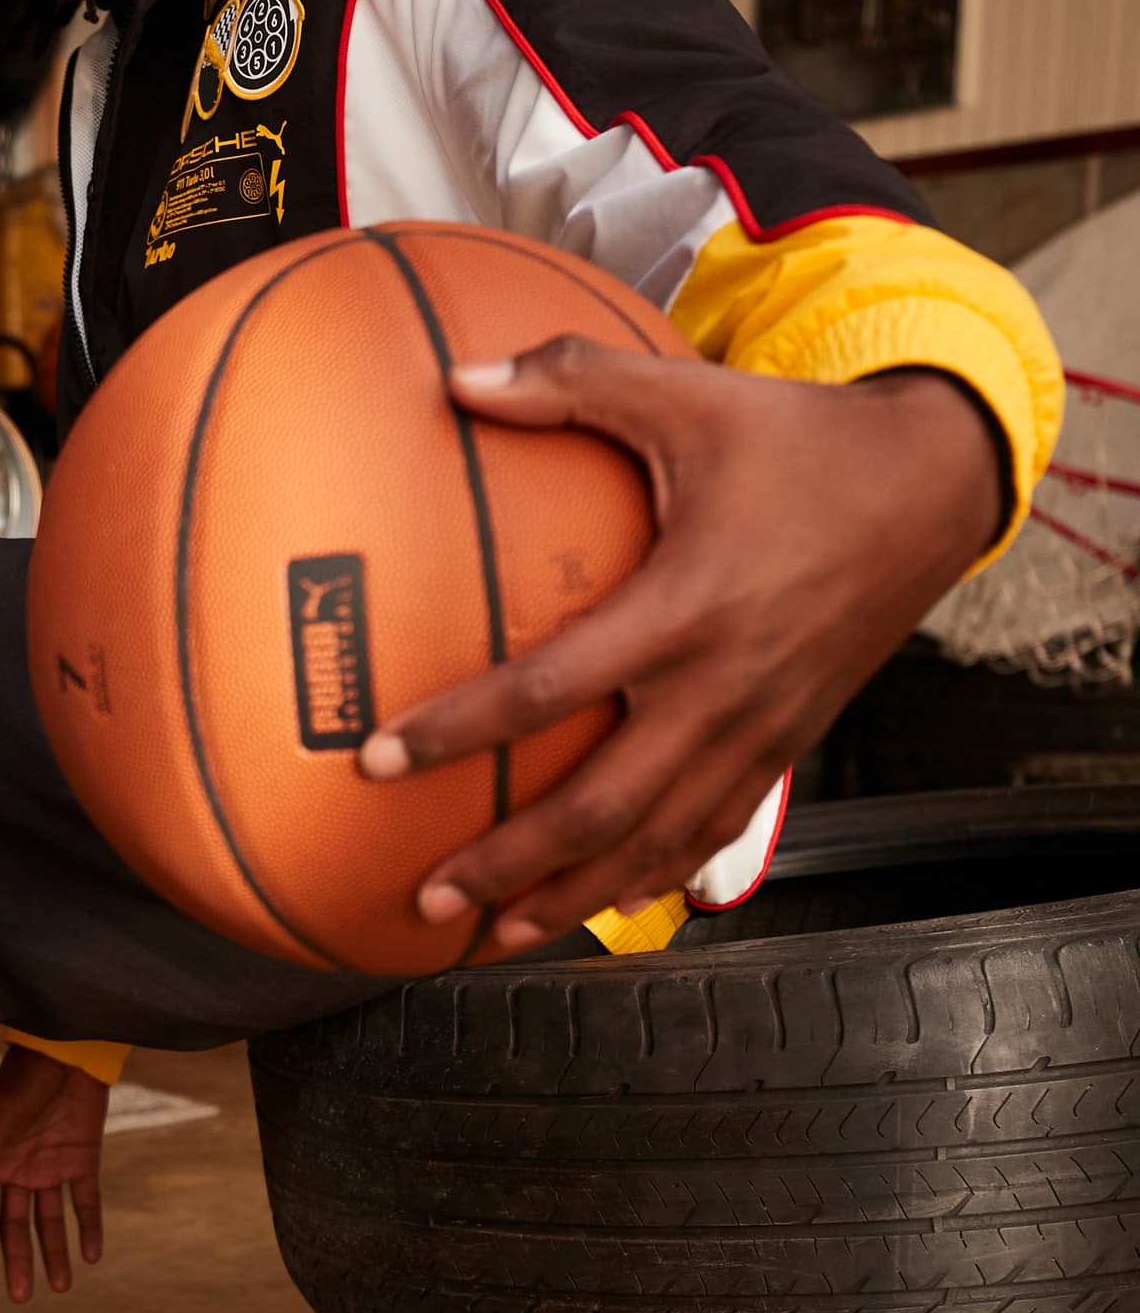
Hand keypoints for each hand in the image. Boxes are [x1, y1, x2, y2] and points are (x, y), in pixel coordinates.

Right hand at [0, 1045, 107, 1300]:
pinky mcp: (83, 1159)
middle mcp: (20, 1171)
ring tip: (60, 1287)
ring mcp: (52, 1167)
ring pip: (51, 1220)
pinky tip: (92, 1256)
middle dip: (18, 1261)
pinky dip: (88, 1227)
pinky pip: (86, 1200)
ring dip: (54, 1252)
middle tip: (20, 1298)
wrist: (67, 1051)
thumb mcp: (2, 1119)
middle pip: (16, 1226)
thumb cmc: (24, 1081)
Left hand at [356, 343, 1005, 950]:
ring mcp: (757, 731)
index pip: (548, 688)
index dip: (456, 730)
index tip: (377, 761)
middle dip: (506, 863)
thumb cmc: (802, 443)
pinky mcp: (783, 749)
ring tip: (493, 934)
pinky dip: (647, 880)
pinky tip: (596, 906)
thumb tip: (457, 378)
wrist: (934, 488)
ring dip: (568, 897)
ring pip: (652, 845)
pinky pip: (708, 836)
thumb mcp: (690, 398)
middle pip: (597, 808)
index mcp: (685, 607)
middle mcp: (720, 688)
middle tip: (427, 897)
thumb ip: (573, 383)